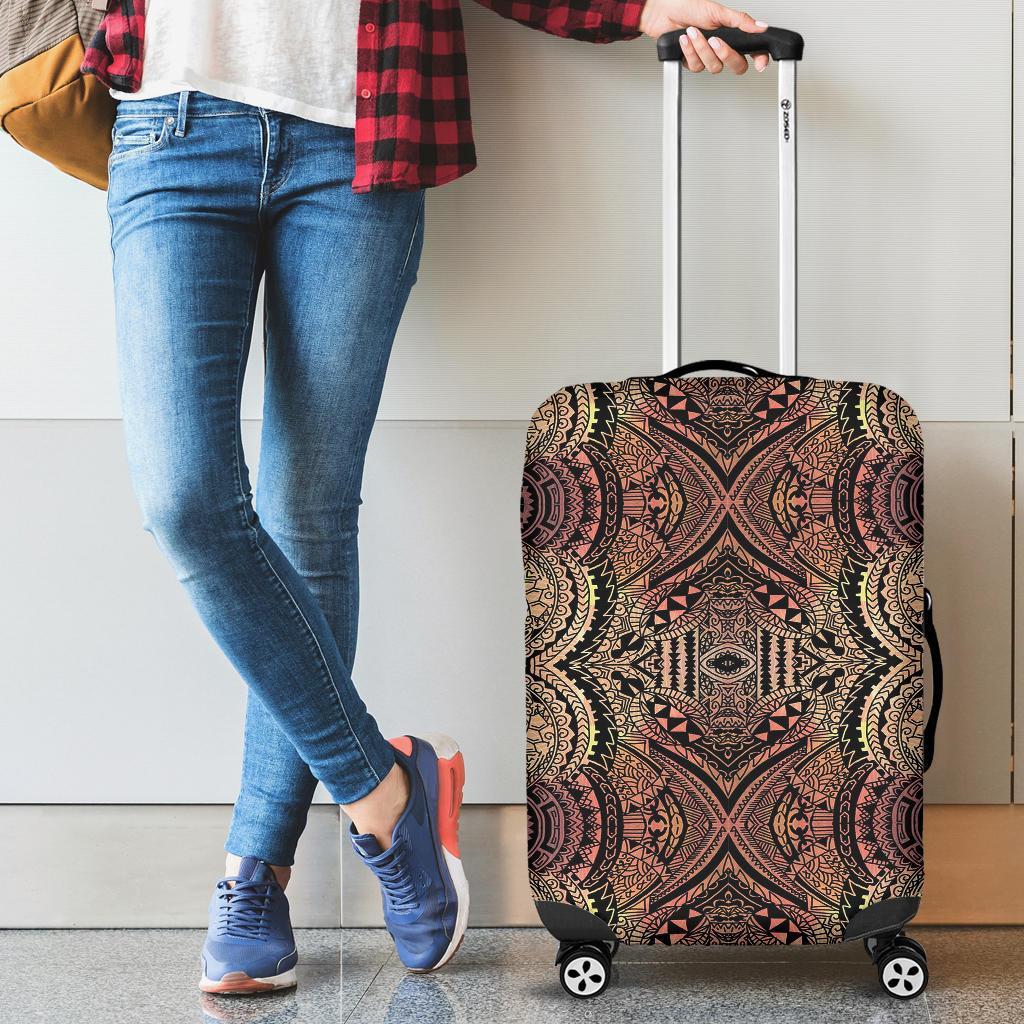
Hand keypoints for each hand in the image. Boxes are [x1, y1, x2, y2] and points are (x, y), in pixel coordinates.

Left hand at [638, 0, 769, 73]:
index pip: (752, 51)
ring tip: (692, 32)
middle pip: (736, 66)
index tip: (759, 64)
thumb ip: (740, 21)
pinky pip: (696, 66)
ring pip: (714, 67)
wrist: (663, 13)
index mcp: (732, 35)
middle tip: (715, 40)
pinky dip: (689, 51)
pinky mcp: (692, 63)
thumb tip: (760, 26)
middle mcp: (721, 48)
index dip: (759, 59)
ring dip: (701, 49)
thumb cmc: (688, 8)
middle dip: (726, 54)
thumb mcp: (717, 11)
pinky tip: (684, 40)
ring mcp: (707, 57)